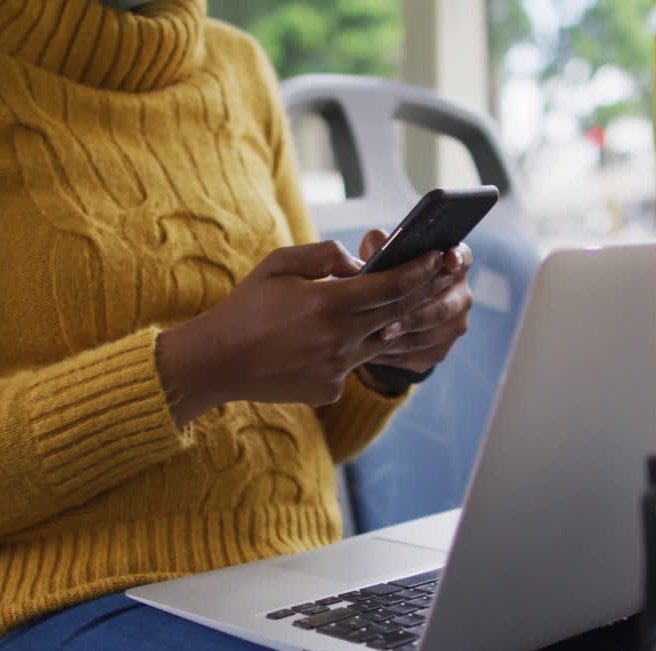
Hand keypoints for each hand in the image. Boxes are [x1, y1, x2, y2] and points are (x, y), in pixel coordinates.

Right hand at [157, 240, 446, 424]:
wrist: (217, 362)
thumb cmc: (246, 308)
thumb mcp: (278, 265)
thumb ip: (323, 255)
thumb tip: (358, 262)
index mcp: (328, 304)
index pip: (392, 286)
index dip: (419, 270)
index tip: (437, 257)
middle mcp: (340, 339)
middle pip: (396, 314)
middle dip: (419, 292)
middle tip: (437, 275)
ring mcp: (337, 369)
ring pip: (379, 341)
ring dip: (385, 323)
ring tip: (386, 305)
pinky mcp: (330, 390)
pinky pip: (353, 365)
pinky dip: (350, 350)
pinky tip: (325, 343)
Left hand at [358, 228, 472, 374]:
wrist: (388, 320)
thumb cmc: (386, 278)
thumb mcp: (381, 260)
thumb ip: (377, 247)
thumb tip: (371, 244)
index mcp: (452, 265)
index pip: (462, 258)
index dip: (456, 259)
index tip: (447, 259)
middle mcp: (460, 295)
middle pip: (444, 306)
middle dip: (415, 313)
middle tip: (389, 319)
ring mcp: (453, 326)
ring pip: (430, 333)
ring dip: (405, 335)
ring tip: (378, 335)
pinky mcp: (439, 351)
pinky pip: (419, 354)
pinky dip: (398, 352)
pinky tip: (378, 350)